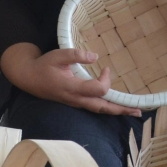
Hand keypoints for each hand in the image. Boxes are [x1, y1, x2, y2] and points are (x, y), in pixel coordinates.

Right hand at [0, 42, 141, 116]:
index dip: (106, 79)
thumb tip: (95, 56)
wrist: (29, 78)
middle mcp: (75, 99)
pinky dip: (107, 108)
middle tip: (138, 111)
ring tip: (132, 112)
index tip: (106, 68)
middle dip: (120, 109)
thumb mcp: (58, 55)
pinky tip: (115, 107)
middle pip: (102, 108)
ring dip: (116, 111)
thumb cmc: (43, 66)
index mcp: (72, 88)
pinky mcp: (75, 102)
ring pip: (99, 110)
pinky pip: (94, 108)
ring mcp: (75, 103)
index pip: (97, 89)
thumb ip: (75, 55)